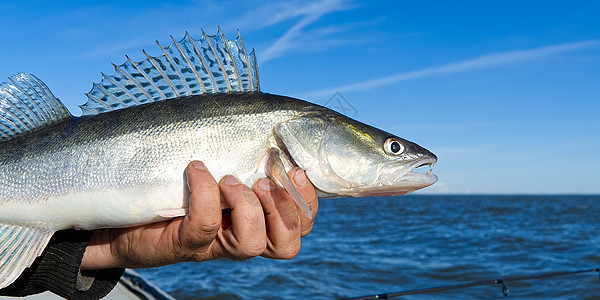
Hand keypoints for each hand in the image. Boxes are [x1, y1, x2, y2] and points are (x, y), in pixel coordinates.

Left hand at [81, 161, 317, 268]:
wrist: (118, 209)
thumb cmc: (171, 176)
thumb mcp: (215, 158)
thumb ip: (244, 147)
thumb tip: (273, 116)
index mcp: (257, 216)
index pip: (300, 223)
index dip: (308, 202)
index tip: (296, 170)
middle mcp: (239, 234)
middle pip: (287, 244)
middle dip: (283, 209)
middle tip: (262, 180)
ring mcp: (211, 244)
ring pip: (251, 243)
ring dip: (248, 207)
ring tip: (230, 179)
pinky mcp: (181, 244)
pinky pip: (205, 225)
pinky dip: (205, 194)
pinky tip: (195, 170)